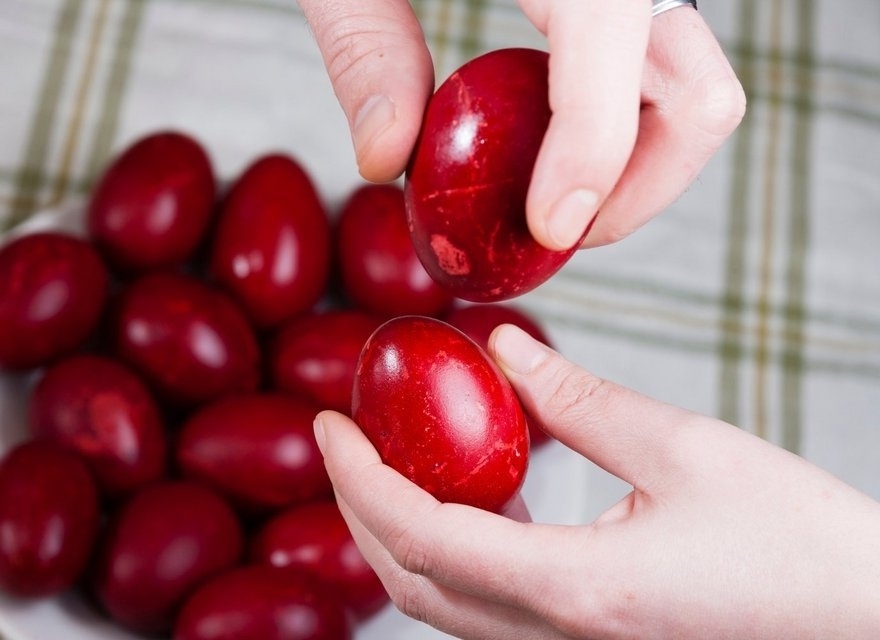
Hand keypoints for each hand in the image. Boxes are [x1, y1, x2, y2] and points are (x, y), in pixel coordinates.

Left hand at [297, 0, 744, 250]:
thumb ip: (363, 44)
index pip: (616, 36)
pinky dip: (619, 126)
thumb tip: (386, 161)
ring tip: (545, 192)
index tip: (547, 227)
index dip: (594, 151)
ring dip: (633, 168)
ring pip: (696, 90)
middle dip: (635, 186)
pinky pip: (660, 71)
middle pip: (702, 92)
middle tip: (550, 226)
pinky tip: (549, 138)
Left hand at [313, 324, 879, 638]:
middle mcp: (555, 638)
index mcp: (574, 589)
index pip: (422, 537)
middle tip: (342, 436)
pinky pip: (482, 607)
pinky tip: (463, 497)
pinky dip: (446, 552)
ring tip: (387, 459)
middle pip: (410, 581)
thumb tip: (500, 348)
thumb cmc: (799, 546)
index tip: (329, 422)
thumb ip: (579, 400)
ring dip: (394, 532)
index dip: (360, 478)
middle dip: (358, 507)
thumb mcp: (687, 450)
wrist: (863, 624)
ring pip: (439, 604)